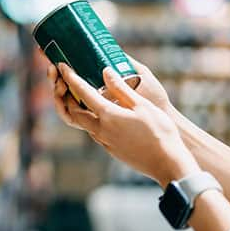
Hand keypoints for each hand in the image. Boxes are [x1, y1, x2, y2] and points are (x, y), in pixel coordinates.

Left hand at [48, 63, 199, 186]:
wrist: (167, 163)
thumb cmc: (159, 132)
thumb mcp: (142, 105)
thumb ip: (121, 88)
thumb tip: (106, 71)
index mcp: (108, 115)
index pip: (82, 92)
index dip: (71, 77)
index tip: (62, 66)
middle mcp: (100, 129)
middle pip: (75, 111)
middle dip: (68, 96)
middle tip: (68, 84)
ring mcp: (104, 141)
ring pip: (84, 123)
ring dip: (79, 109)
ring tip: (83, 97)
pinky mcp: (110, 149)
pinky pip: (94, 132)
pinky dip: (91, 120)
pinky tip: (102, 115)